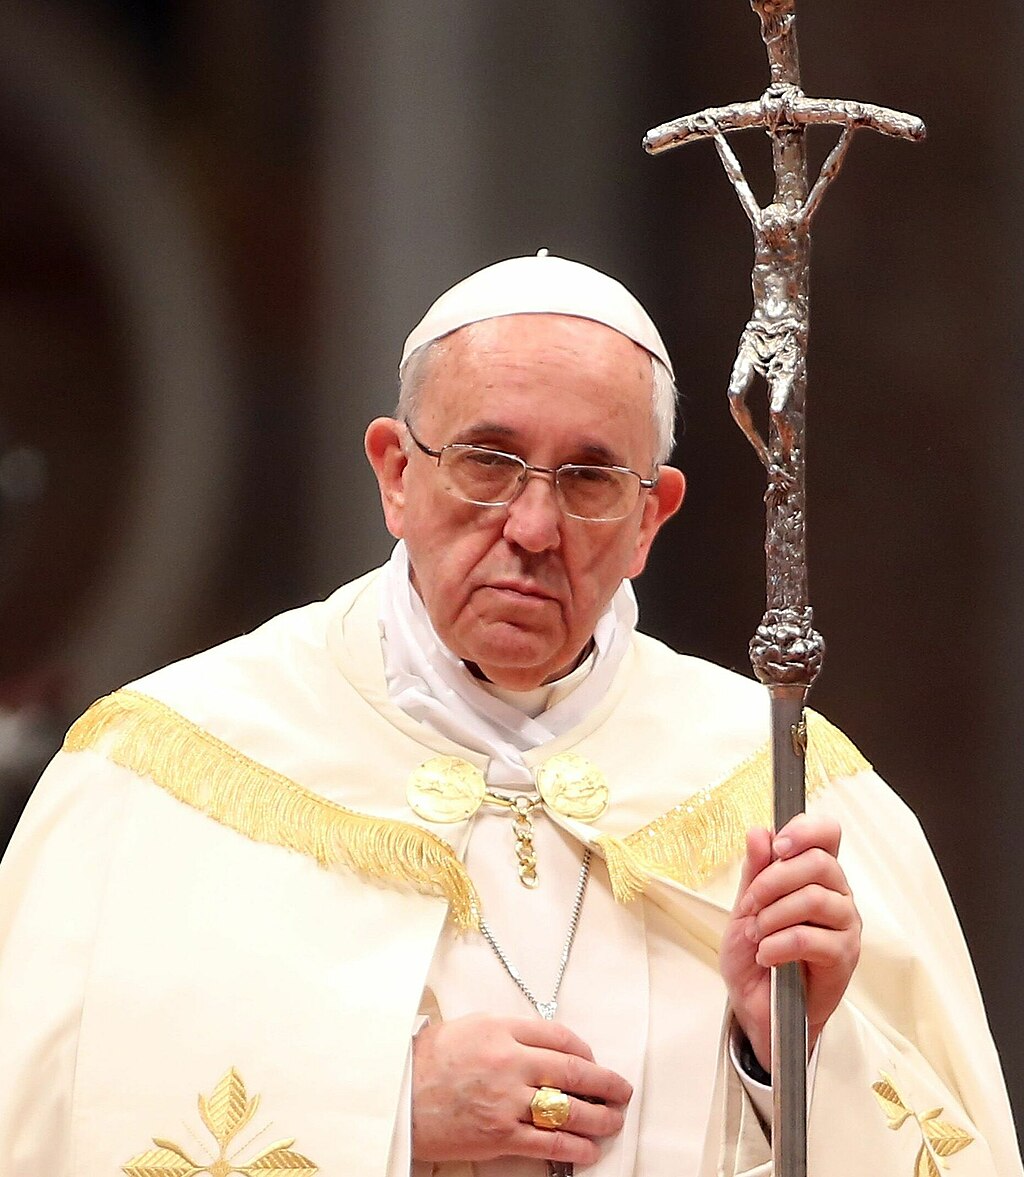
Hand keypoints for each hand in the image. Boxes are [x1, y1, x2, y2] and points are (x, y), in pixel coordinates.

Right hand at [411, 1014, 631, 1165]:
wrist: (399, 1093)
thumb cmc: (432, 1057)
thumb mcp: (473, 1026)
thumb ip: (512, 1032)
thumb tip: (550, 1044)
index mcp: (502, 1030)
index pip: (560, 1037)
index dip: (585, 1051)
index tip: (595, 1061)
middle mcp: (509, 1062)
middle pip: (573, 1072)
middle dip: (606, 1083)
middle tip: (622, 1090)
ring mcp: (506, 1102)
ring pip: (567, 1110)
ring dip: (599, 1117)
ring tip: (613, 1120)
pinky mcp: (499, 1136)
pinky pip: (548, 1144)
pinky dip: (575, 1147)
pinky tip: (590, 1148)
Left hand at [719, 814, 861, 1070]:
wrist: (757, 1007)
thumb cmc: (755, 954)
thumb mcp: (746, 907)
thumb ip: (755, 871)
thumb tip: (759, 832)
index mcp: (816, 874)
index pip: (827, 834)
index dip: (805, 831)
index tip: (778, 847)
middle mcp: (837, 894)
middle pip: (819, 863)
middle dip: (774, 880)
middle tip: (751, 905)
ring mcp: (845, 926)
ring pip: (815, 898)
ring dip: (774, 915)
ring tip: (757, 934)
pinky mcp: (844, 957)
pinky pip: (811, 938)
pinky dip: (779, 944)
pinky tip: (766, 955)